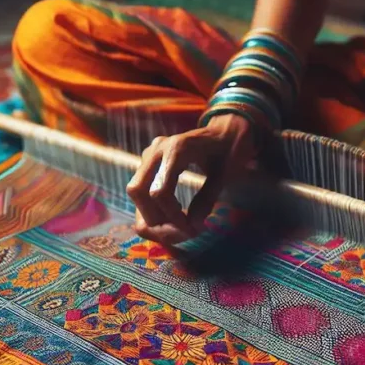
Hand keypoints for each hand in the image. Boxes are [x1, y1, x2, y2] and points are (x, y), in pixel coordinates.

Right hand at [127, 114, 255, 245]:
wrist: (226, 130)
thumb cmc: (230, 150)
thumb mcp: (226, 175)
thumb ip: (207, 198)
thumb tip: (193, 226)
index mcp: (177, 149)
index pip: (159, 192)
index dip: (173, 217)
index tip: (193, 230)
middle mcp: (157, 149)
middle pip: (137, 191)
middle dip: (157, 220)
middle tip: (184, 233)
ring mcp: (150, 155)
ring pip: (135, 193)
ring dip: (152, 218)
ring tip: (180, 230)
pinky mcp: (149, 163)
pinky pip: (141, 190)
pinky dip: (152, 210)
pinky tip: (174, 219)